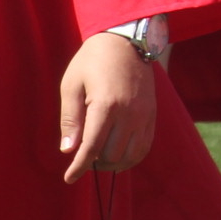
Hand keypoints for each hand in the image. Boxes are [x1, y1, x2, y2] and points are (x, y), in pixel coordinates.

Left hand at [57, 32, 154, 182]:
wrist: (125, 41)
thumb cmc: (92, 61)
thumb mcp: (72, 84)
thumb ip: (70, 119)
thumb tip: (68, 151)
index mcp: (106, 105)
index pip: (91, 148)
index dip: (79, 167)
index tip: (69, 178)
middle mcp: (129, 113)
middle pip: (111, 156)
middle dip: (95, 163)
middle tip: (83, 156)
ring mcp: (143, 115)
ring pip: (130, 156)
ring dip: (113, 163)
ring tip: (100, 158)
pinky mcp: (151, 114)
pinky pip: (144, 147)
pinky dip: (131, 157)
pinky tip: (119, 155)